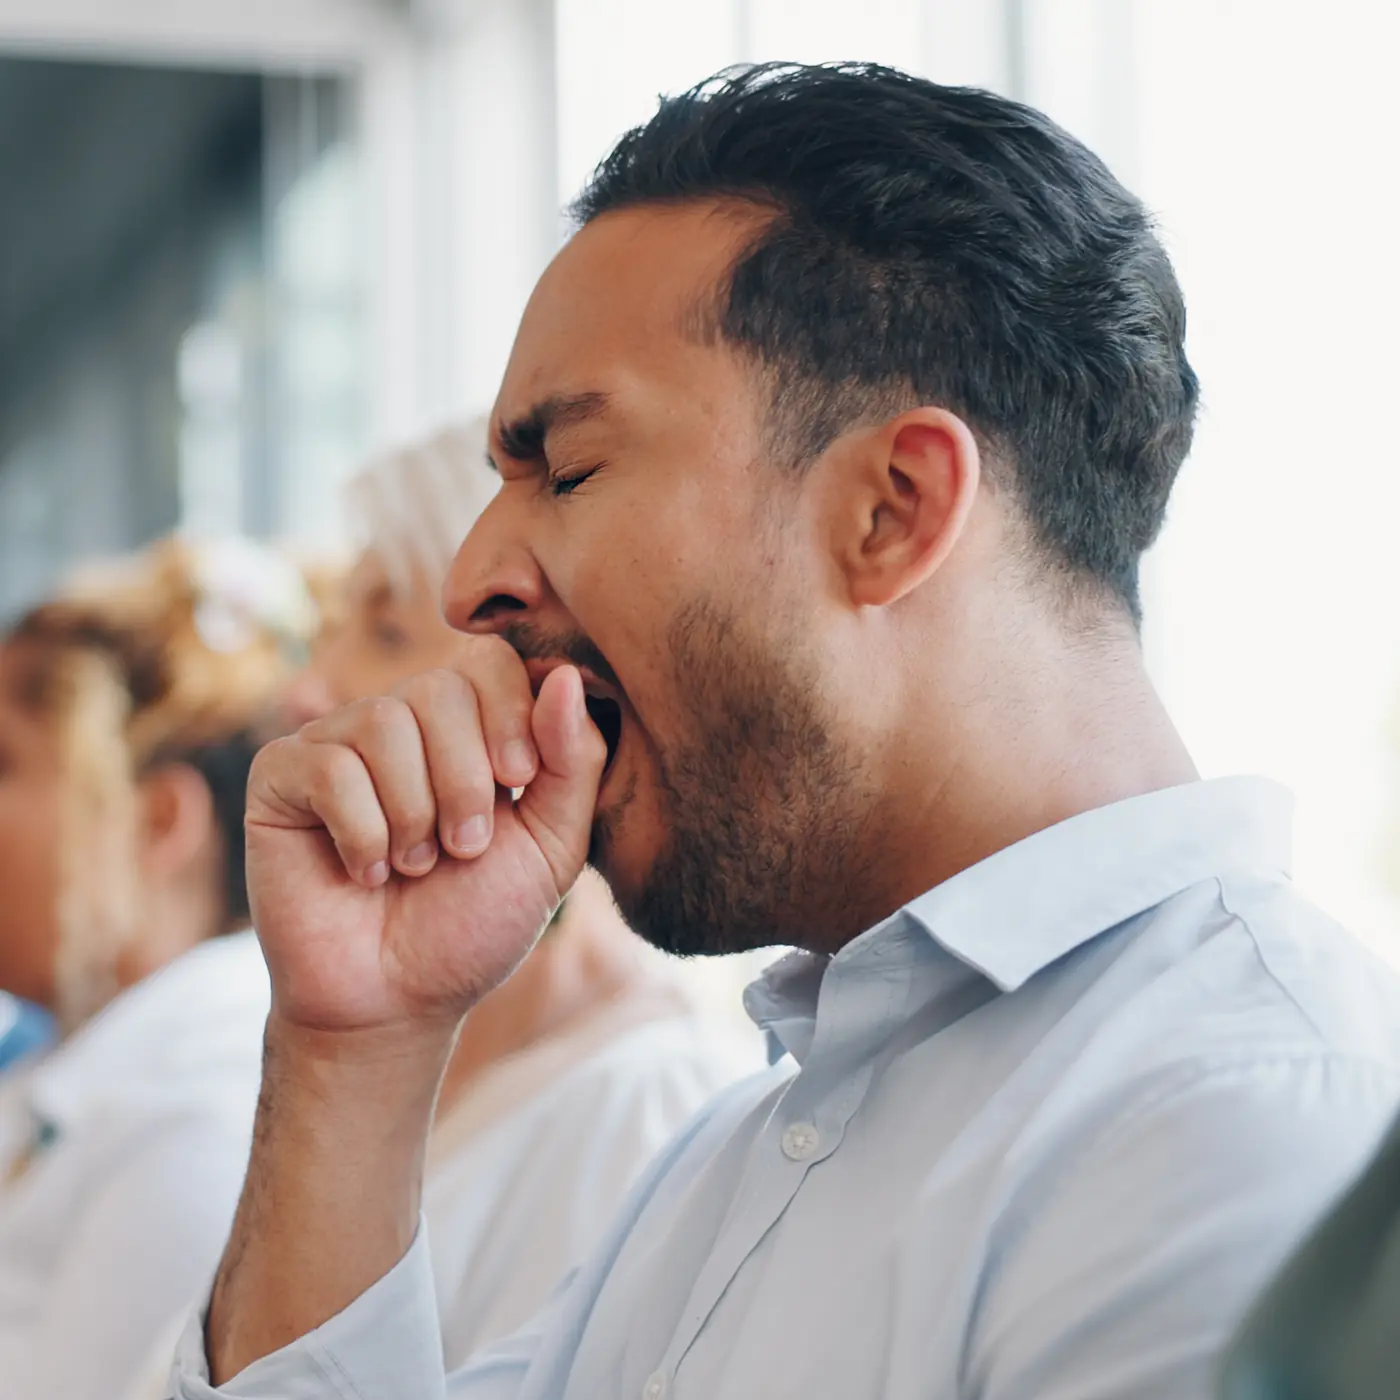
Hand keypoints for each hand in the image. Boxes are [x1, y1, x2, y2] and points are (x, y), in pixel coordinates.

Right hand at [244, 638, 605, 1035]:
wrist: (396, 1002)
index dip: (510, 714)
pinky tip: (365, 873)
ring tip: (414, 867)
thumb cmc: (474, 923)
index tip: (519, 781)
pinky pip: (329, 768)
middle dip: (465, 780)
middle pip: (439, 688)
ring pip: (384, 723)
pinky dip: (362, 833)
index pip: (493, 662)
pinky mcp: (280, 776)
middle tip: (464, 849)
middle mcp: (400, 722)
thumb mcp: (551, 847)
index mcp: (467, 727)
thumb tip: (564, 673)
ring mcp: (335, 743)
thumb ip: (572, 761)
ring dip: (414, 813)